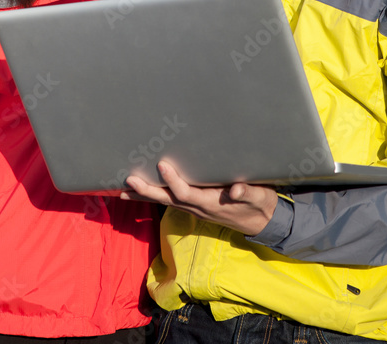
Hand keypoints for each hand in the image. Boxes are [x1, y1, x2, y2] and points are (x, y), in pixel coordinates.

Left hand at [119, 160, 277, 235]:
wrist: (263, 222)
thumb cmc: (260, 204)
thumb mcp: (258, 197)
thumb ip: (247, 192)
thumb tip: (236, 189)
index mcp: (211, 203)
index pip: (186, 193)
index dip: (173, 181)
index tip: (162, 165)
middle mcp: (198, 208)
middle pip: (168, 200)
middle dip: (148, 191)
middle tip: (128, 182)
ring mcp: (195, 209)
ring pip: (165, 202)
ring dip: (145, 196)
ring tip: (123, 190)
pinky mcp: (195, 206)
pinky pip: (170, 201)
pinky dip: (154, 196)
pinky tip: (141, 191)